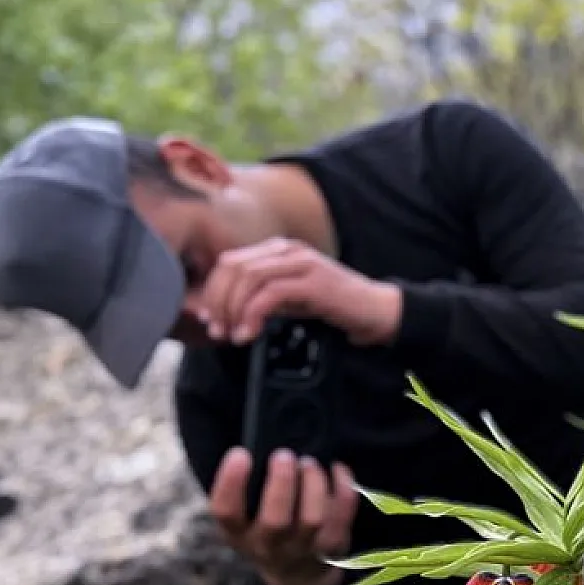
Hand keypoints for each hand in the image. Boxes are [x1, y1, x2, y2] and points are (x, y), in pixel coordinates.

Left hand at [197, 237, 402, 347]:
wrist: (375, 310)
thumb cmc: (334, 307)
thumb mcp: (291, 299)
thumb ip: (262, 297)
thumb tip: (224, 311)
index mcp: (279, 250)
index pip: (231, 261)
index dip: (212, 290)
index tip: (208, 317)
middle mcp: (288, 250)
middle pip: (233, 267)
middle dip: (218, 300)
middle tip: (216, 329)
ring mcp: (301, 263)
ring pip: (248, 278)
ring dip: (232, 310)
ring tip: (232, 335)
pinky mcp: (312, 282)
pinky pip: (269, 295)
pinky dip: (252, 316)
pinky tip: (249, 334)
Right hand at [209, 447, 358, 584]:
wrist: (295, 575)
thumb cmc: (266, 531)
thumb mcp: (244, 519)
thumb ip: (246, 490)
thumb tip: (261, 441)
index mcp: (238, 533)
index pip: (226, 512)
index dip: (231, 482)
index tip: (241, 453)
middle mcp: (267, 546)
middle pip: (275, 520)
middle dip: (281, 483)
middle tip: (284, 455)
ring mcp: (302, 550)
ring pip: (311, 520)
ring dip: (313, 484)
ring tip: (309, 462)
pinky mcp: (331, 548)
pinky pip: (341, 516)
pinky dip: (343, 488)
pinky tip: (337, 469)